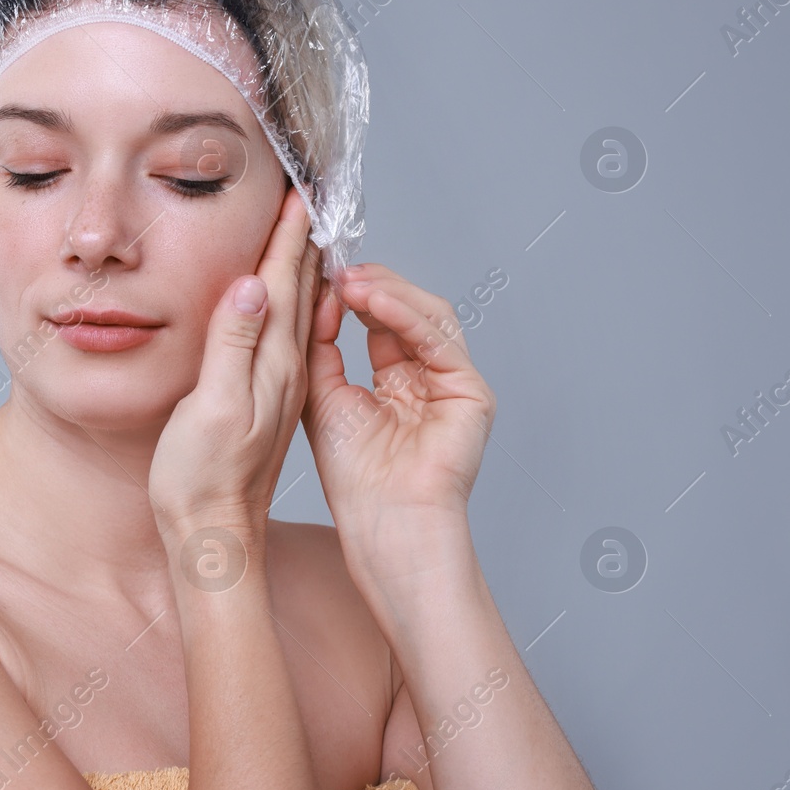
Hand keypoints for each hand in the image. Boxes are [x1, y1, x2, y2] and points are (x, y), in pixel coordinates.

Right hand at [148, 187, 322, 548]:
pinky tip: (284, 304)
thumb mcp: (211, 409)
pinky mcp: (265, 403)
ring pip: (297, 314)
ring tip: (301, 234)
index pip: (287, 285)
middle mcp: (285, 372)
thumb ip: (233, 345)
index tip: (297, 193)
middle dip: (302, 243)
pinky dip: (287, 308)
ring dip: (299, 271)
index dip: (289, 237)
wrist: (213, 539)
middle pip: (300, 293)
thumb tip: (253, 285)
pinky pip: (286, 339)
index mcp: (273, 365)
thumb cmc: (201, 480)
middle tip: (305, 196)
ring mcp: (278, 388)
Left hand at [301, 263, 495, 582]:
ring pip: (428, 316)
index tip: (318, 270)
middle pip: (406, 310)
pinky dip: (406, 316)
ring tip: (349, 280)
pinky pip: (440, 341)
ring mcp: (453, 383)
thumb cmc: (353, 477)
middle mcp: (428, 376)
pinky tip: (374, 302)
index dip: (350, 292)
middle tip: (334, 267)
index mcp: (396, 379)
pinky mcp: (472, 393)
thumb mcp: (322, 394)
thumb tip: (319, 296)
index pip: (379, 318)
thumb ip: (322, 346)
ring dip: (386, 292)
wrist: (382, 523)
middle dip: (369, 285)